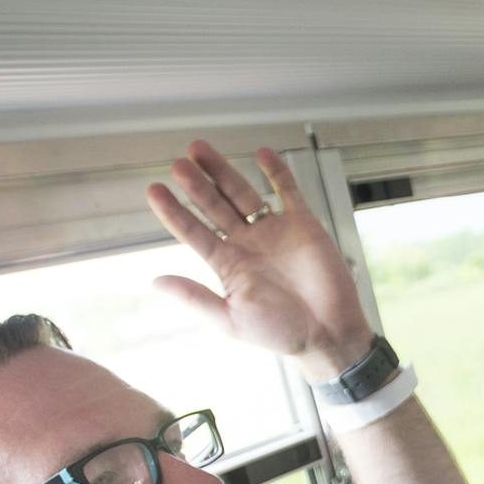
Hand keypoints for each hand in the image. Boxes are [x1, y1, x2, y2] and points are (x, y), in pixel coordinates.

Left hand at [145, 140, 375, 380]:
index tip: (154, 190)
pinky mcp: (302, 225)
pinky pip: (287, 191)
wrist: (328, 333)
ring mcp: (273, 231)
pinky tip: (262, 153)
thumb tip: (156, 282)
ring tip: (200, 150)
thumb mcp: (231, 320)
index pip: (193, 231)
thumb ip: (195, 297)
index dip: (173, 211)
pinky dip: (276, 172)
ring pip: (242, 193)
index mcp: (228, 265)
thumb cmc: (281, 333)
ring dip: (222, 171)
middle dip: (196, 185)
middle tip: (178, 164)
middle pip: (214, 205)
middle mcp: (247, 243)